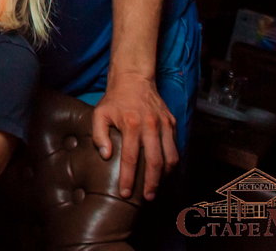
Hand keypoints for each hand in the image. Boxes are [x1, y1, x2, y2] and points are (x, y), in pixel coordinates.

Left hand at [91, 72, 177, 200]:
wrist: (134, 78)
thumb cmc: (114, 99)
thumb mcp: (100, 113)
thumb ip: (100, 135)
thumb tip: (106, 156)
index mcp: (131, 125)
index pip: (131, 158)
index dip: (129, 178)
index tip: (125, 193)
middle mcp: (151, 126)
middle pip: (156, 162)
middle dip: (152, 184)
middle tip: (147, 198)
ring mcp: (164, 125)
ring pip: (171, 157)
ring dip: (165, 176)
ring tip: (157, 187)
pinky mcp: (172, 123)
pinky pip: (175, 148)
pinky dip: (171, 162)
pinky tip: (164, 171)